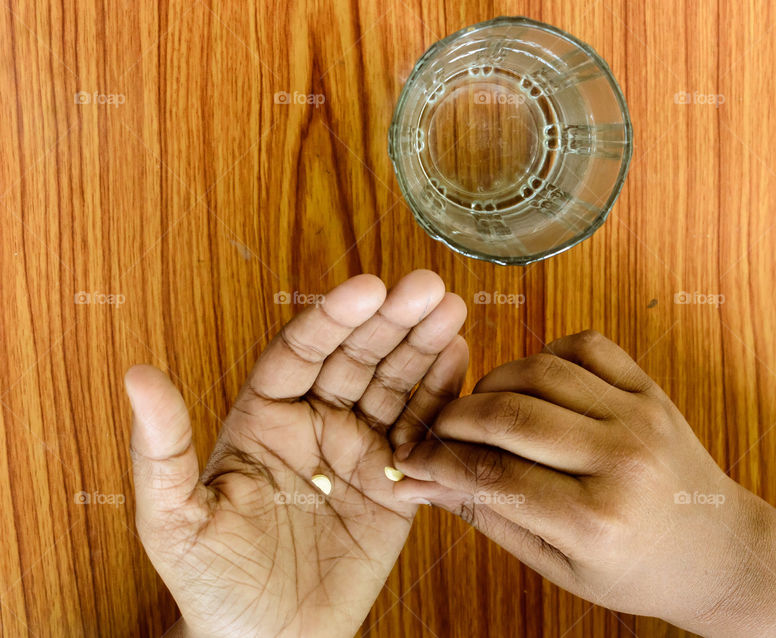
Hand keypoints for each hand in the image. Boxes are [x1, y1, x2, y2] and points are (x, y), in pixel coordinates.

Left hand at [126, 271, 467, 637]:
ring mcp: (357, 450)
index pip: (300, 353)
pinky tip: (458, 359)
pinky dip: (441, 397)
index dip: (333, 319)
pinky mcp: (395, 483)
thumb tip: (137, 374)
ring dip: (423, 347)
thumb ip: (162, 448)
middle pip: (356, 358)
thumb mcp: (173, 520)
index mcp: (263, 419)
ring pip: (394, 386)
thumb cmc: (213, 586)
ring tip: (451, 312)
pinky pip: (420, 433)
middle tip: (426, 288)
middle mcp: (314, 423)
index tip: (367, 288)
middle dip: (391, 321)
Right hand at [389, 330, 775, 636]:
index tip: (412, 457)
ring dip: (496, 383)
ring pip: (541, 371)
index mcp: (595, 520)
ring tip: (482, 408)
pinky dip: (546, 354)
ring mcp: (640, 416)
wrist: (720, 552)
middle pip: (511, 415)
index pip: (493, 476)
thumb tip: (425, 485)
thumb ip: (493, 519)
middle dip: (457, 417)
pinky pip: (585, 346)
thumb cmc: (638, 570)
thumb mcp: (561, 566)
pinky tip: (533, 381)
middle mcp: (619, 460)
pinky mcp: (651, 390)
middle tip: (436, 427)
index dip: (440, 462)